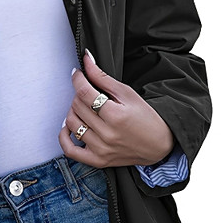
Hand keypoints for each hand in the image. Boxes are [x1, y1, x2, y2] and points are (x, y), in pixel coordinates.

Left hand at [58, 49, 174, 167]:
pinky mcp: (97, 161)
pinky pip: (70, 150)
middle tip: (88, 92)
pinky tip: (69, 126)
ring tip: (83, 108)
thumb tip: (86, 61)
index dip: (78, 79)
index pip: (85, 93)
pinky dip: (64, 137)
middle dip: (79, 94)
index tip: (77, 73)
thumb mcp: (127, 93)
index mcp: (116, 116)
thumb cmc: (146, 117)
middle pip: (77, 107)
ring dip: (73, 111)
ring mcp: (101, 149)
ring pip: (72, 124)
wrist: (158, 144)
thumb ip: (103, 78)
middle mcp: (107, 134)